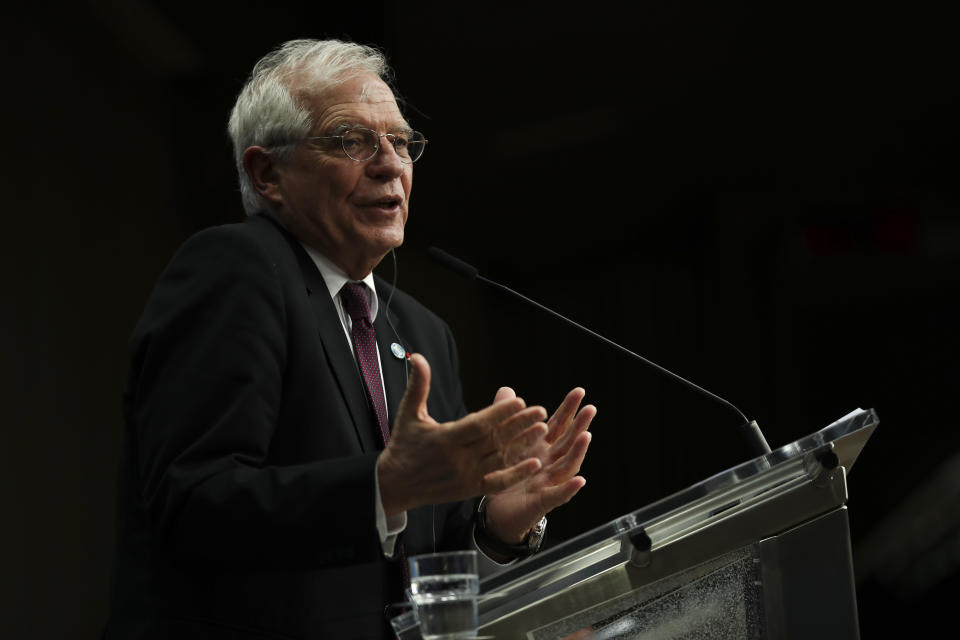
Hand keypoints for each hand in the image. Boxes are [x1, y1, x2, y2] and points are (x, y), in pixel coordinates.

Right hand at [377, 353, 548, 515]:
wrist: (395, 485)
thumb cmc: (403, 445)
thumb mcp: (408, 414)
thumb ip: (418, 385)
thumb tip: (418, 357)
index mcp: (444, 439)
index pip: (478, 424)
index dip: (499, 413)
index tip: (519, 400)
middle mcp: (457, 459)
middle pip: (494, 440)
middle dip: (519, 425)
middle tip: (540, 411)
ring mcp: (465, 477)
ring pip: (500, 459)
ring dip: (523, 444)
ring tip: (542, 429)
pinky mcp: (470, 490)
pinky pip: (498, 482)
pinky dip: (517, 474)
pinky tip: (535, 463)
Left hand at [483, 387, 594, 544]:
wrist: (496, 514)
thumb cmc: (505, 478)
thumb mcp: (503, 446)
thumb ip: (507, 419)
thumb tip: (506, 390)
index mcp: (542, 448)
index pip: (558, 426)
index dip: (568, 409)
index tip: (579, 391)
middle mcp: (550, 464)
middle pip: (568, 443)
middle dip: (579, 425)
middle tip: (590, 408)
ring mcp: (548, 484)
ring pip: (567, 467)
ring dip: (578, 452)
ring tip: (586, 437)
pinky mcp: (541, 503)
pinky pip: (557, 495)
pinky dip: (569, 488)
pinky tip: (579, 480)